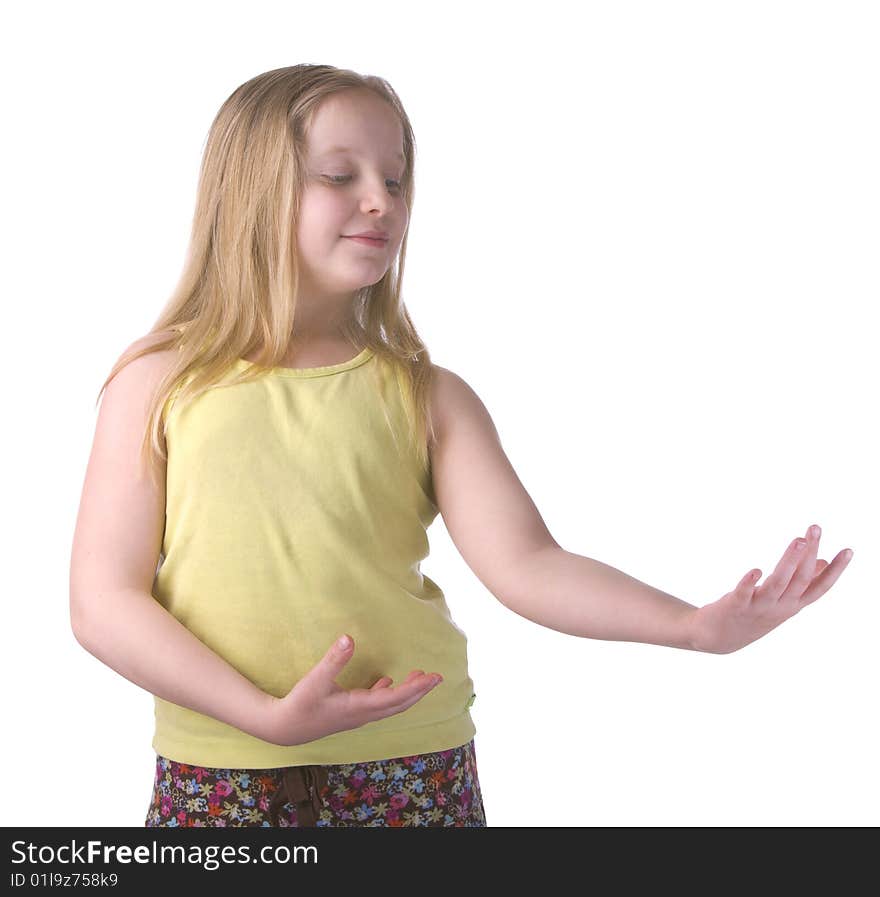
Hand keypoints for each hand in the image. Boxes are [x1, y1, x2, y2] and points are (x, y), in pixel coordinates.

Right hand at [259, 635, 443, 746]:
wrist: (285, 728)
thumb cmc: (300, 705)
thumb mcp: (315, 680)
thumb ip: (333, 659)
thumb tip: (348, 638)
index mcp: (359, 707)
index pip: (395, 698)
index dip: (416, 688)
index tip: (434, 678)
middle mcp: (363, 714)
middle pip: (399, 704)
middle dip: (419, 691)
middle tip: (437, 677)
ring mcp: (357, 715)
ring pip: (390, 705)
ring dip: (407, 692)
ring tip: (419, 676)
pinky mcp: (350, 713)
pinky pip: (377, 705)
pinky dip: (388, 694)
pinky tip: (386, 682)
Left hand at [690, 524, 853, 653]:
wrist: (720, 638)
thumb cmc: (755, 614)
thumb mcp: (782, 601)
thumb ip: (802, 583)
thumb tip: (822, 561)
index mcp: (793, 604)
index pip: (820, 586)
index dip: (835, 570)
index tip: (848, 550)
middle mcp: (780, 607)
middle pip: (800, 579)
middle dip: (809, 553)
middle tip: (815, 529)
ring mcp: (759, 607)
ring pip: (777, 583)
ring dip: (788, 561)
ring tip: (798, 540)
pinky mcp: (736, 606)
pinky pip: (744, 593)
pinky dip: (749, 582)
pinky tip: (756, 570)